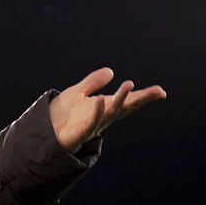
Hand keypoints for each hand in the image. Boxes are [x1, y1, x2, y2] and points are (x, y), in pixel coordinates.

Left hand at [48, 68, 166, 151]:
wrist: (44, 132)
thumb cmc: (62, 116)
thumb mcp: (78, 93)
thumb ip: (93, 82)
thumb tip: (111, 71)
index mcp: (104, 108)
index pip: (127, 100)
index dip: (143, 96)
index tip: (161, 91)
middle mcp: (102, 117)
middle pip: (125, 107)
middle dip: (141, 99)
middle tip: (158, 91)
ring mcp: (93, 125)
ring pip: (111, 112)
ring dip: (120, 99)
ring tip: (128, 84)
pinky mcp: (81, 132)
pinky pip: (91, 121)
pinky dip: (97, 111)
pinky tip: (100, 98)